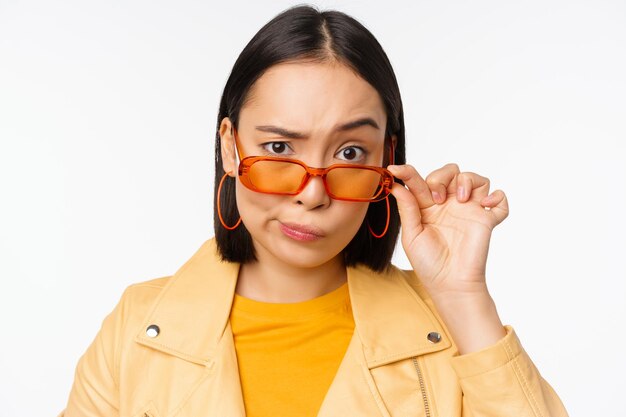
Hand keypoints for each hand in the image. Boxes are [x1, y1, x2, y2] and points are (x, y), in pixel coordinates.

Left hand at [387, 163, 508, 297]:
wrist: (450, 284)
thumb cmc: (429, 263)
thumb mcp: (411, 235)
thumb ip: (407, 208)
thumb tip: (396, 184)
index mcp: (427, 206)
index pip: (419, 181)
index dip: (407, 172)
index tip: (394, 169)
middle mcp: (449, 204)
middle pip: (449, 171)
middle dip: (442, 177)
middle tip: (438, 198)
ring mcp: (469, 210)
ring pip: (474, 178)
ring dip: (467, 181)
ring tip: (462, 200)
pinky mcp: (486, 219)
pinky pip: (500, 199)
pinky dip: (498, 196)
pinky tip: (486, 204)